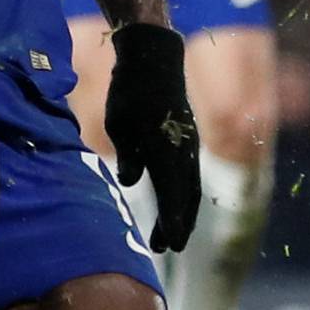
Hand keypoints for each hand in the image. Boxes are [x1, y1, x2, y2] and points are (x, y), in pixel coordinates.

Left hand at [103, 21, 200, 253]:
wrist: (155, 60)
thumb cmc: (129, 91)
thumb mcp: (119, 123)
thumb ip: (128, 154)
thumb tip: (131, 182)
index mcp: (165, 149)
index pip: (172, 194)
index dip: (172, 221)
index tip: (169, 245)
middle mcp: (184, 151)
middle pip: (186, 197)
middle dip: (178, 225)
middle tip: (167, 249)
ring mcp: (189, 146)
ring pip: (190, 188)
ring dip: (181, 213)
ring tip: (168, 237)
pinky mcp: (188, 141)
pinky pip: (189, 175)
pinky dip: (183, 195)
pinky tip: (173, 205)